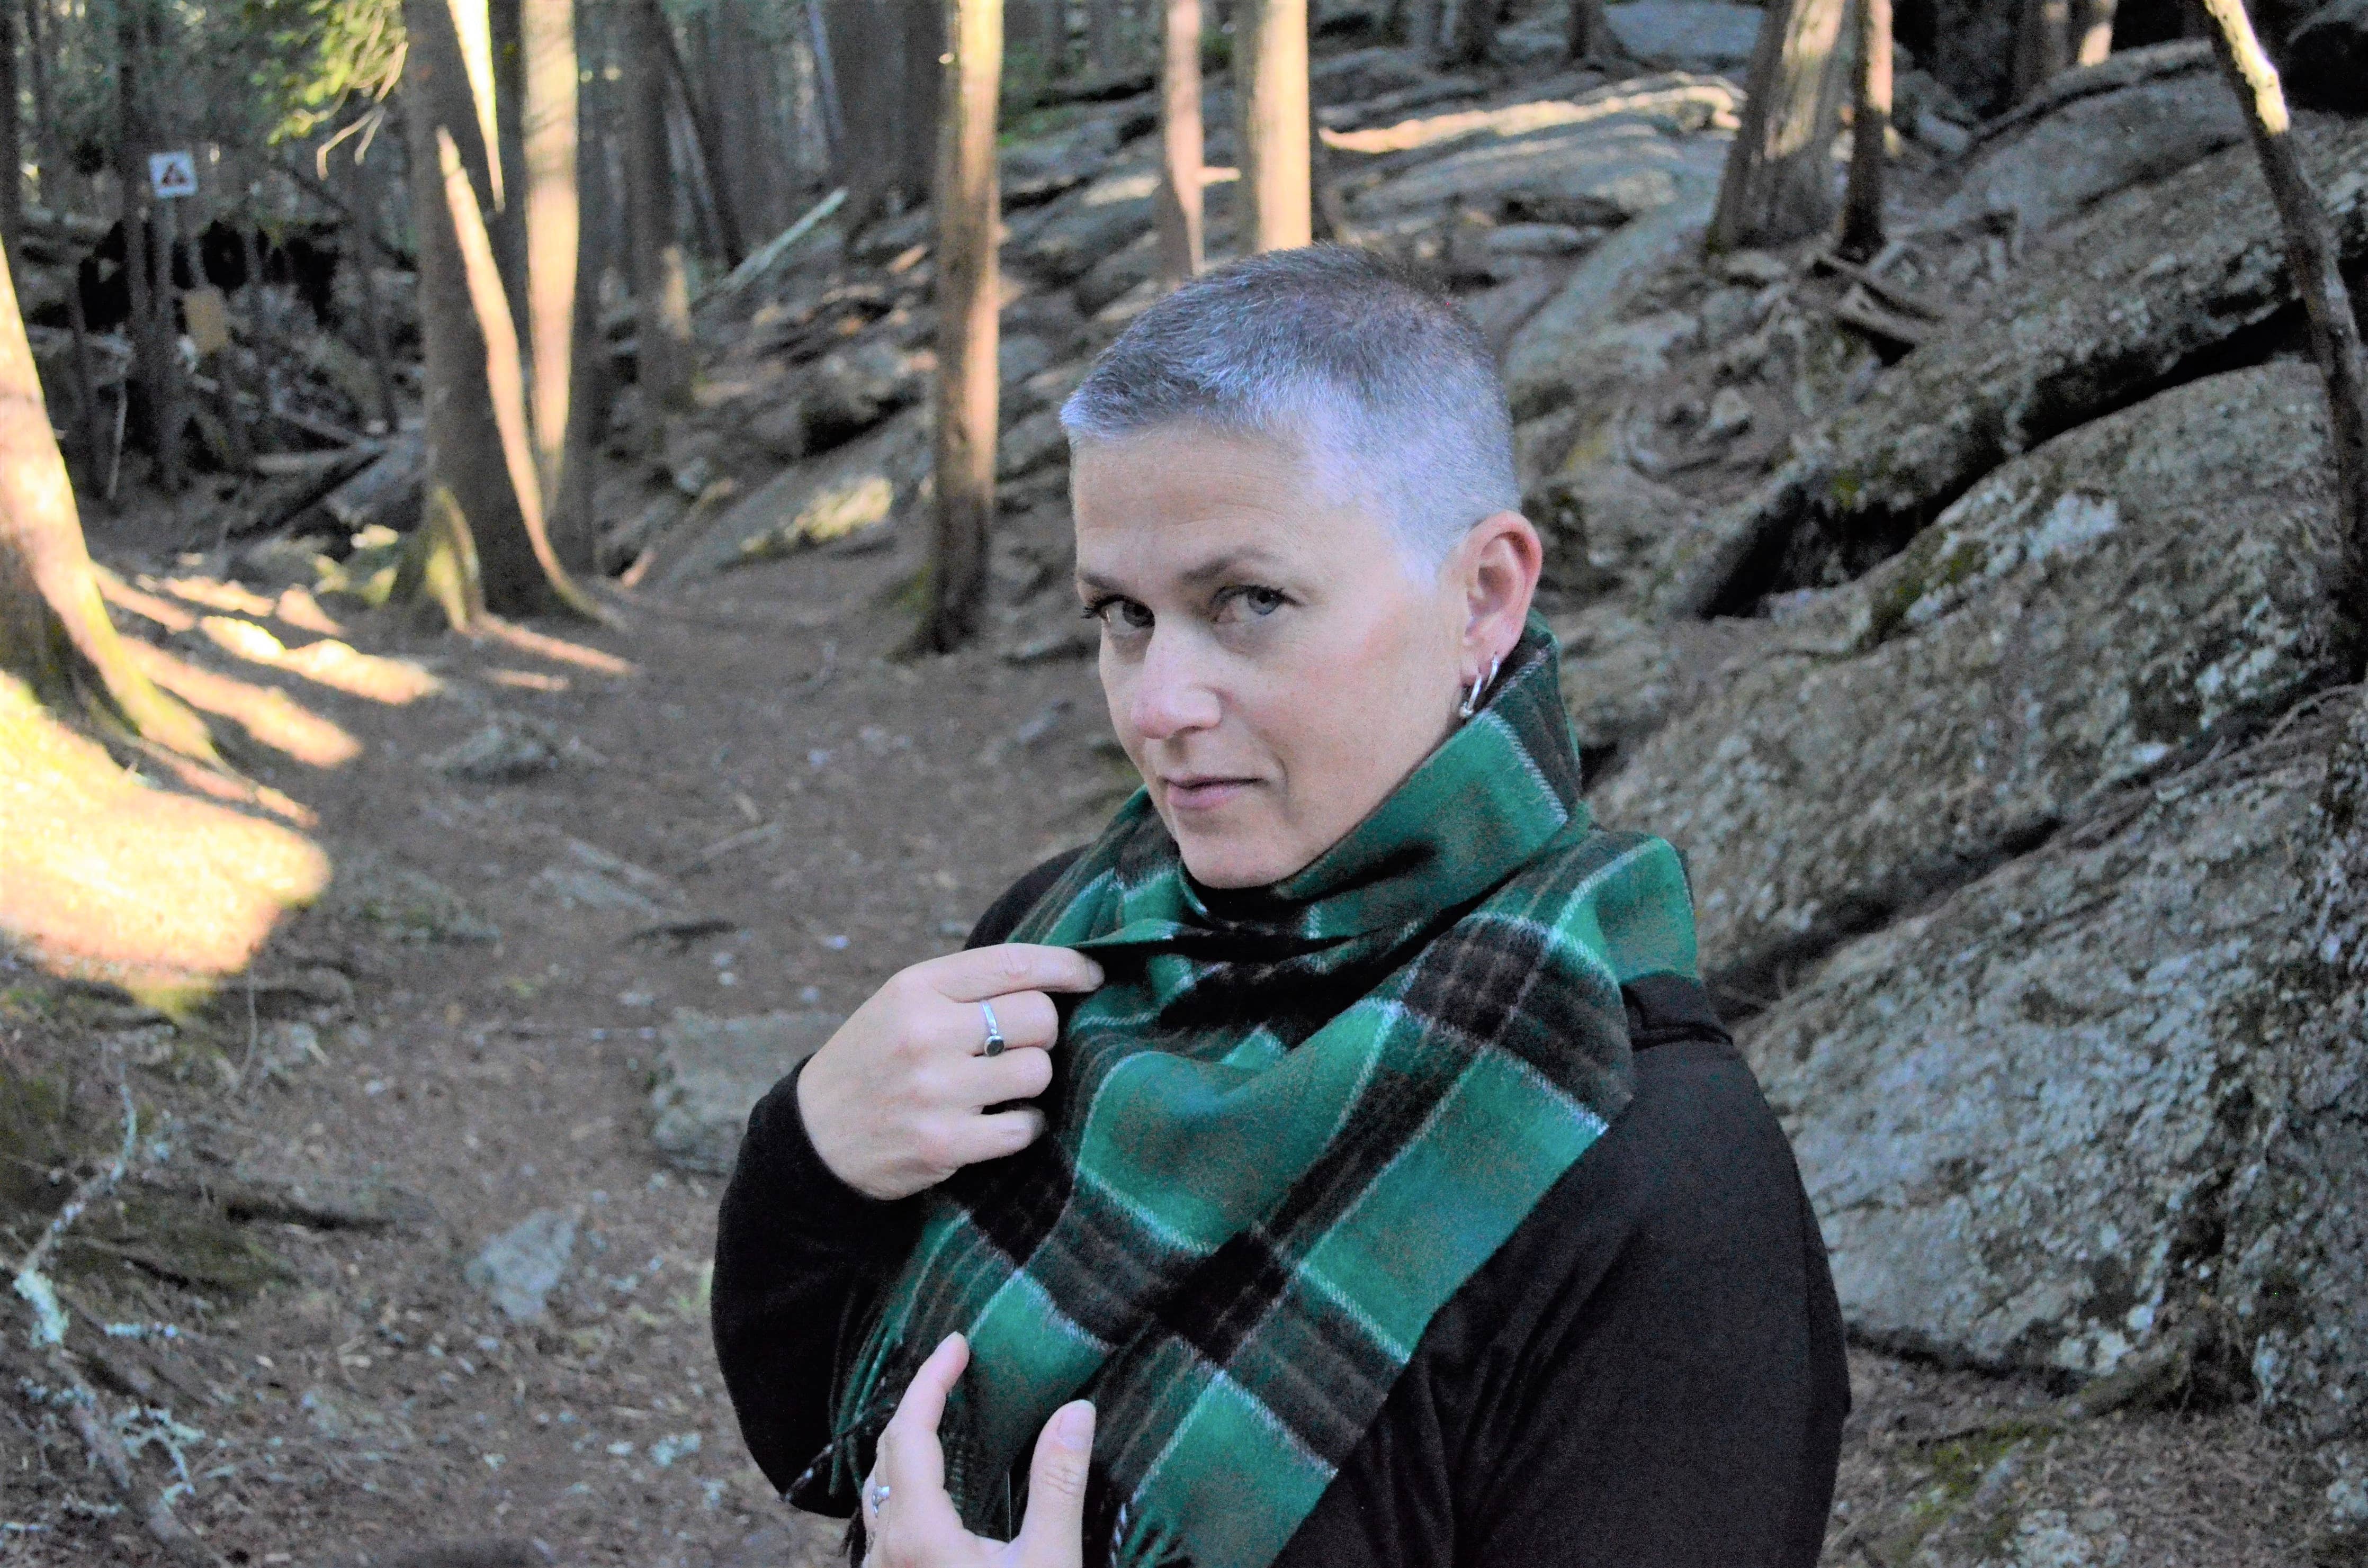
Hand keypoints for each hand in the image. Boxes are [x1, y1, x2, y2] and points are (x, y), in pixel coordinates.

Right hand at [799, 944, 1102, 1199]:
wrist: (814, 1136)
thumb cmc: (874, 1060)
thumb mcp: (902, 1004)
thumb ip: (968, 988)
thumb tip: (1055, 977)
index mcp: (916, 988)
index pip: (1013, 963)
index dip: (1066, 966)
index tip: (1092, 974)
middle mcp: (926, 1033)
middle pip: (1038, 1018)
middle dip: (1042, 1032)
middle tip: (1019, 1046)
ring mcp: (935, 1091)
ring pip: (1037, 1071)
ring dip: (1030, 1081)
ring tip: (1000, 1087)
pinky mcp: (943, 1144)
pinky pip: (1024, 1127)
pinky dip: (1022, 1126)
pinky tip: (997, 1122)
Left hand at [862, 1333, 1092, 1567]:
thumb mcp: (1049, 1561)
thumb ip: (1058, 1486)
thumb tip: (1075, 1413)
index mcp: (917, 1533)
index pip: (910, 1433)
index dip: (931, 1380)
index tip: (958, 1344)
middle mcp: (886, 1548)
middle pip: (888, 1451)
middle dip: (919, 1400)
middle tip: (955, 1366)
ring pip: (879, 1485)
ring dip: (907, 1440)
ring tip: (941, 1409)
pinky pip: (884, 1516)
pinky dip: (902, 1478)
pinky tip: (931, 1478)